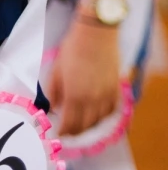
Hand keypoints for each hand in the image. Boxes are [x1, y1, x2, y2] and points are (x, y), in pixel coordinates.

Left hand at [46, 18, 120, 136]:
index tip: (59, 135)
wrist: (96, 34)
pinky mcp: (116, 89)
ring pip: (100, 121)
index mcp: (74, 96)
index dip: (64, 132)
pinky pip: (112, 111)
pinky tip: (100, 118)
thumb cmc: (72, 48)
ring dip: (91, 128)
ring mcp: (106, 96)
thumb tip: (53, 107)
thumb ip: (54, 90)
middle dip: (76, 133)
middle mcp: (92, 100)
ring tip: (83, 128)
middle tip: (70, 134)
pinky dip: (106, 118)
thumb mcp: (56, 68)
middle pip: (85, 126)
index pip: (70, 123)